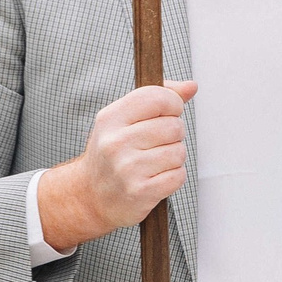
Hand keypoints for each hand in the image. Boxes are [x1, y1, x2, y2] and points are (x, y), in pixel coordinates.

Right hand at [36, 81, 197, 250]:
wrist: (90, 195)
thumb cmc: (113, 153)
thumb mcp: (124, 120)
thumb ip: (158, 98)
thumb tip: (191, 86)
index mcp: (110, 118)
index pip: (157, 97)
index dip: (173, 104)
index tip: (168, 113)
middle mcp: (115, 142)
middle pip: (174, 126)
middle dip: (173, 135)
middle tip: (155, 144)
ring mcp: (127, 168)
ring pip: (179, 152)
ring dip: (173, 158)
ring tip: (153, 162)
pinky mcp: (140, 191)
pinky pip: (179, 176)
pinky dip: (173, 177)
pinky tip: (155, 178)